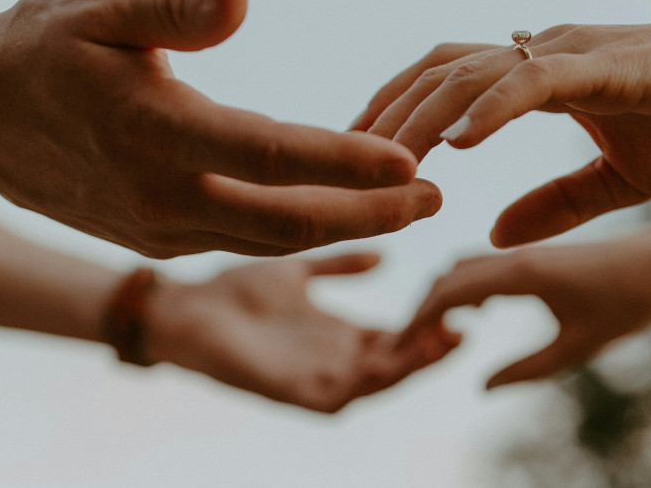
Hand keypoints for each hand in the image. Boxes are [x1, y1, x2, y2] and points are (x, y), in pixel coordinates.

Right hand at [0, 0, 439, 257]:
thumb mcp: (101, 4)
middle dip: (369, 213)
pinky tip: (326, 207)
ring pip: (264, 241)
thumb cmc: (36, 44)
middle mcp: (156, 196)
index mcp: (152, 133)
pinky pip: (236, 241)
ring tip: (401, 205)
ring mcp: (152, 228)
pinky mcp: (148, 238)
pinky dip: (292, 229)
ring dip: (339, 226)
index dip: (347, 162)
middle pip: (285, 221)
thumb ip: (177, 5)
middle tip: (436, 198)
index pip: (271, 157)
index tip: (413, 161)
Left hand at [146, 252, 460, 412]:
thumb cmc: (235, 292)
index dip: (430, 319)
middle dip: (433, 346)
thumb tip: (384, 253)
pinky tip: (390, 362)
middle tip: (465, 321)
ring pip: (378, 381)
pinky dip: (370, 382)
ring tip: (442, 340)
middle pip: (398, 360)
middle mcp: (334, 358)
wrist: (185, 307)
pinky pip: (342, 396)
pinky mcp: (293, 392)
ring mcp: (316, 377)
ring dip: (412, 365)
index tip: (461, 295)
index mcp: (340, 333)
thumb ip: (339, 264)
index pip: (399, 334)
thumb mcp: (298, 270)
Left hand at [352, 2, 650, 245]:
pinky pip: (532, 79)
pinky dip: (489, 108)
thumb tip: (493, 232)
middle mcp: (542, 52)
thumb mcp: (615, 180)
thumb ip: (554, 204)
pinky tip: (457, 146)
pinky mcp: (605, 63)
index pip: (445, 82)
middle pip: (437, 72)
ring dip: (422, 119)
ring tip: (389, 167)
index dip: (397, 115)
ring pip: (470, 73)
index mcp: (539, 76)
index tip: (360, 159)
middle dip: (387, 117)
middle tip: (346, 166)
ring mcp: (570, 52)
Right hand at [398, 237, 650, 389]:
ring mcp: (523, 253)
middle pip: (447, 277)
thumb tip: (481, 387)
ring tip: (440, 336)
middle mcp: (514, 257)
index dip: (418, 320)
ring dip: (443, 298)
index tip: (400, 348)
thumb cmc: (630, 301)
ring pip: (462, 268)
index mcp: (521, 274)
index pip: (448, 292)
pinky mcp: (534, 255)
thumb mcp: (581, 345)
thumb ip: (530, 369)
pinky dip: (466, 288)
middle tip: (411, 349)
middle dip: (423, 311)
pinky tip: (481, 315)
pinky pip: (483, 266)